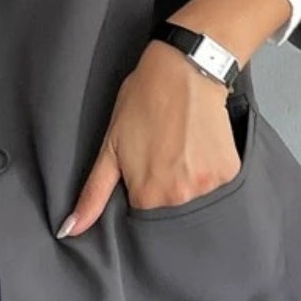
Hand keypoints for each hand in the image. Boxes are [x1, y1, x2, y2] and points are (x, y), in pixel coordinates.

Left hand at [56, 39, 242, 237]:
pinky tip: (199, 144)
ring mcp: (208, 185)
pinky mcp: (230, 171)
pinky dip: (209, 167)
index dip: (141, 189)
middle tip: (163, 152)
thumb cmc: (143, 102)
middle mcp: (181, 197)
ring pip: (195, 196)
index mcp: (148, 195)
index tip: (143, 166)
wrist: (184, 70)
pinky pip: (217, 182)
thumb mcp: (110, 146)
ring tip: (181, 146)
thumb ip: (94, 193)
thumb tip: (70, 230)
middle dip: (165, 187)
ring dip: (188, 177)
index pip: (143, 212)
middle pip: (170, 207)